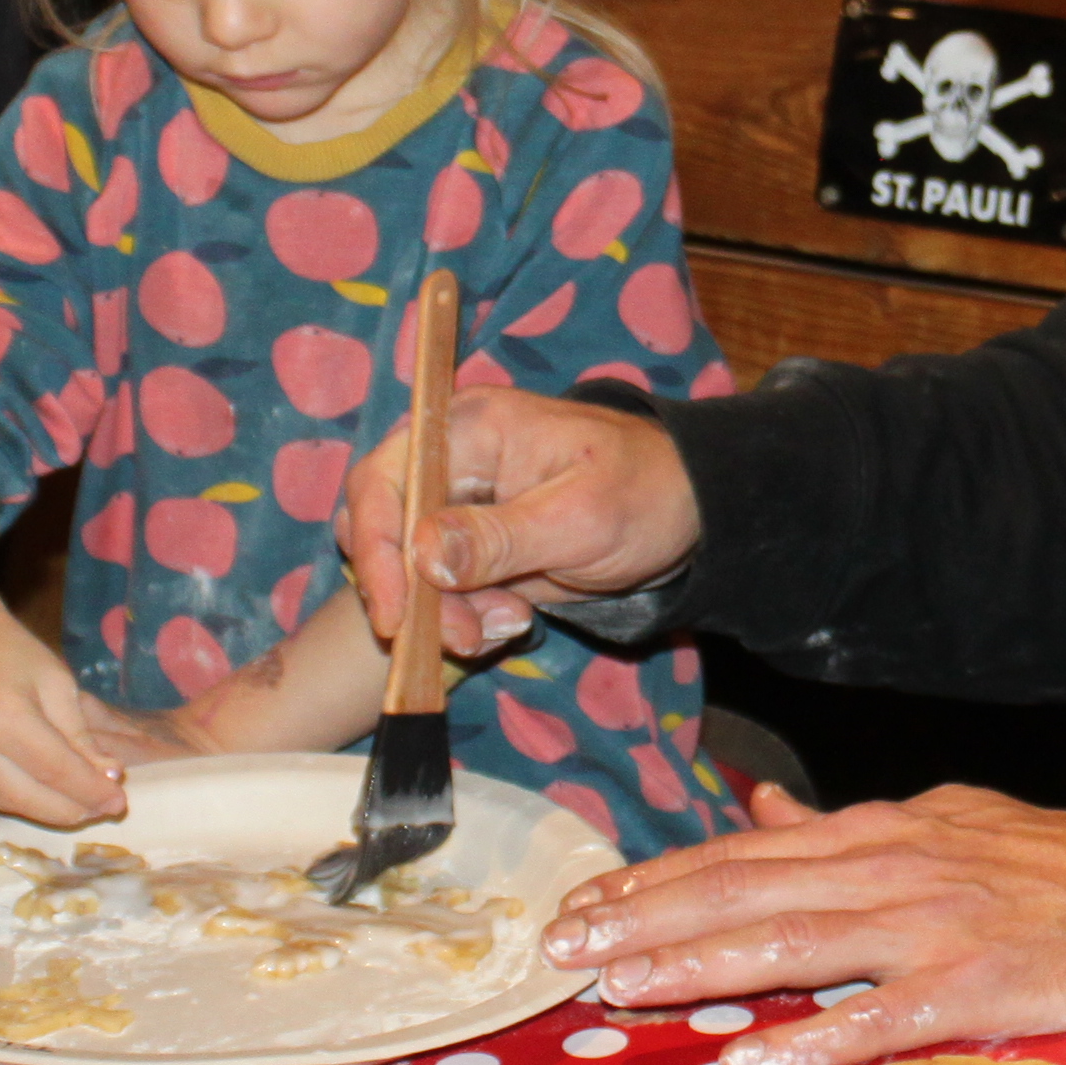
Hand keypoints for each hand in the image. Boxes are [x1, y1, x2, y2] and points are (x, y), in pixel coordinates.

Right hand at [0, 602, 187, 824]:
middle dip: (74, 808)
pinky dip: (25, 804)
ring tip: (86, 807)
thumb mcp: (58, 683)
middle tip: (107, 808)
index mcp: (3, 712)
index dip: (90, 790)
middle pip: (30, 795)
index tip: (119, 800)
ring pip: (10, 803)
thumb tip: (108, 777)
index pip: (54, 768)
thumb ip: (81, 735)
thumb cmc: (14, 655)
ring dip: (52, 812)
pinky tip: (52, 799)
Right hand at [336, 386, 701, 659]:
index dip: (376, 550)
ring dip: (444, 612)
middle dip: (412, 593)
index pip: (383, 482)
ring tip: (508, 623)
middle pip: (384, 528)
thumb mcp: (580, 520)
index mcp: (470, 429)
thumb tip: (424, 557)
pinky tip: (514, 618)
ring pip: (410, 568)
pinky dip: (467, 613)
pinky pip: (443, 586)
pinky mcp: (475, 541)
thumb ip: (499, 538)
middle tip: (462, 635)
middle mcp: (451, 458)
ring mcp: (461, 501)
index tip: (395, 617)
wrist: (689, 510)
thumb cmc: (644, 493)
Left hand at [536, 784, 1065, 1064]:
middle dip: (647, 921)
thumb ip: (841, 826)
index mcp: (875, 834)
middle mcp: (889, 871)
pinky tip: (753, 1063)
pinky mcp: (974, 985)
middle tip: (566, 952)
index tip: (583, 907)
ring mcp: (930, 929)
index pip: (741, 855)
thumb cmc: (1048, 866)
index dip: (656, 882)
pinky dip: (814, 1040)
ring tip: (625, 990)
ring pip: (795, 945)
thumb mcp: (939, 819)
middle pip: (746, 894)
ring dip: (702, 968)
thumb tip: (764, 808)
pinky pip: (881, 1018)